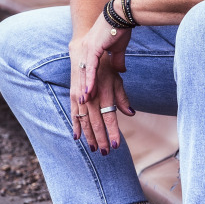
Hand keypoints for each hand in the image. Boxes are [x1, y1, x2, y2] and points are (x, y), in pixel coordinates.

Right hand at [70, 34, 133, 152]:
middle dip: (102, 139)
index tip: (117, 145)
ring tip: (95, 148)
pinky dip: (76, 126)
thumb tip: (131, 113)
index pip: (110, 118)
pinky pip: (74, 114)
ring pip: (85, 122)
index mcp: (105, 93)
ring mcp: (80, 97)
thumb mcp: (117, 79)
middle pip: (97, 123)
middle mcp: (92, 97)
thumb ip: (122, 97)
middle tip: (106, 152)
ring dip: (89, 136)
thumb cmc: (105, 67)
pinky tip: (78, 137)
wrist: (84, 51)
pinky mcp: (73, 96)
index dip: (113, 133)